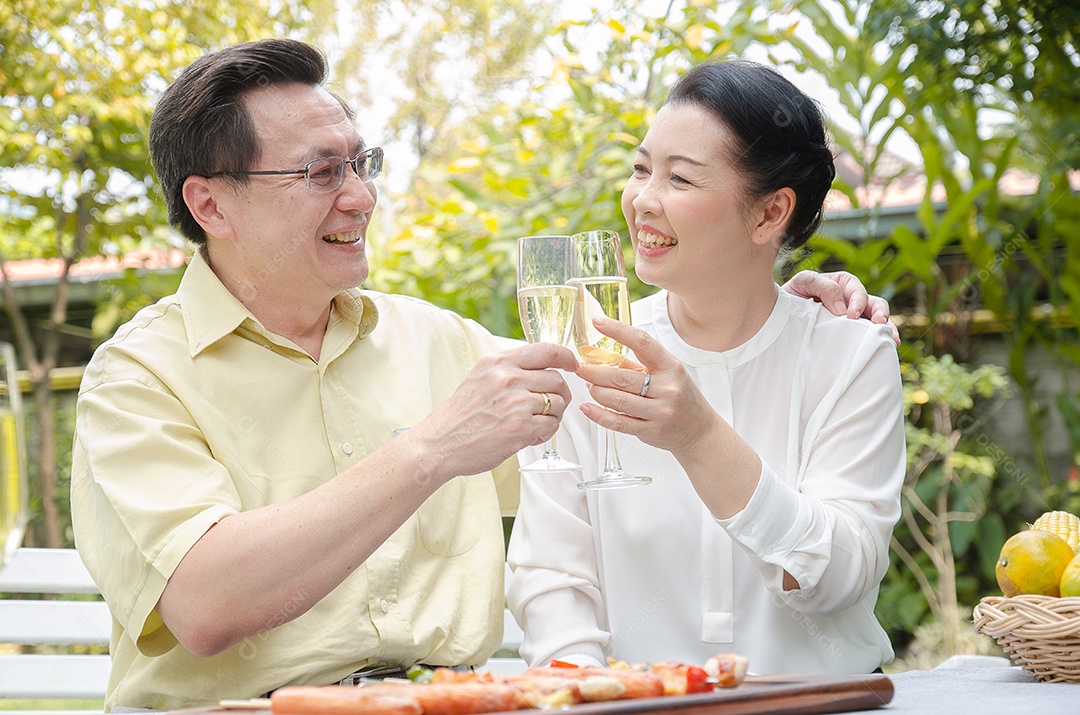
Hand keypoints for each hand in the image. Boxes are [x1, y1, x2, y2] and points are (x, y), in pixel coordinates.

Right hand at [412, 342, 578, 479]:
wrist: (440, 443)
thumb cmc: (460, 416)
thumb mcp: (480, 377)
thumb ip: (508, 369)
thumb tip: (540, 366)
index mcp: (498, 362)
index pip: (546, 350)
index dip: (566, 357)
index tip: (572, 364)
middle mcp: (508, 378)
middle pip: (557, 379)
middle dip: (560, 394)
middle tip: (551, 405)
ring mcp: (516, 403)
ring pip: (558, 403)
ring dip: (553, 415)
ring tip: (535, 423)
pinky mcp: (521, 428)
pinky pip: (552, 425)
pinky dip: (545, 432)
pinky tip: (530, 435)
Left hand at [574, 317, 719, 456]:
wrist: (700, 431)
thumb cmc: (681, 398)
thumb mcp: (666, 375)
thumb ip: (637, 365)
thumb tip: (602, 355)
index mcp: (671, 367)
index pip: (642, 342)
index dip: (617, 330)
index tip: (597, 322)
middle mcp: (668, 388)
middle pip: (622, 377)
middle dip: (594, 372)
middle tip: (580, 367)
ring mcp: (660, 411)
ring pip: (617, 399)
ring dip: (596, 391)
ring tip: (588, 386)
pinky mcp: (651, 431)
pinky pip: (618, 422)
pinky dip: (598, 414)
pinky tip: (587, 407)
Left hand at [782, 270, 898, 344]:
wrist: (780, 315)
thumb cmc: (792, 295)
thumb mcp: (804, 282)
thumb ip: (823, 286)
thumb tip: (842, 309)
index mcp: (842, 284)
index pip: (857, 290)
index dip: (857, 301)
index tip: (850, 315)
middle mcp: (852, 300)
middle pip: (875, 304)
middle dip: (881, 313)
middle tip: (880, 324)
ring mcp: (854, 318)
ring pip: (877, 321)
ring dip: (886, 328)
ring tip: (891, 340)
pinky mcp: (850, 334)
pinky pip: (868, 336)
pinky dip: (878, 341)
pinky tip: (886, 350)